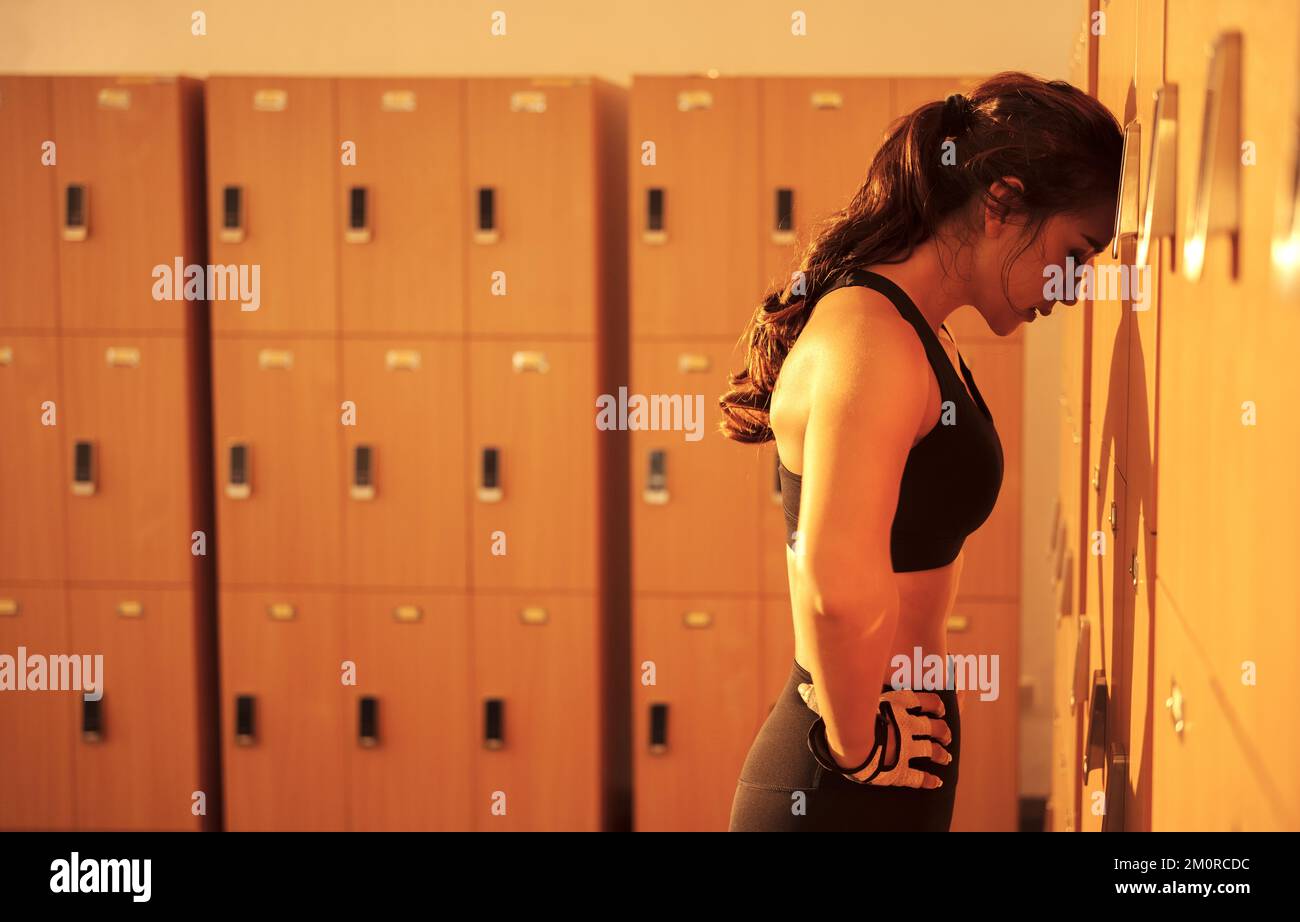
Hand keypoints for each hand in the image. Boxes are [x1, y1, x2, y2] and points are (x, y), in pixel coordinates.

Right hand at [799, 682, 952, 788]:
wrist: (850, 744)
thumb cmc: (841, 718)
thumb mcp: (836, 701)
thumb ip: (823, 697)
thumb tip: (802, 690)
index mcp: (896, 705)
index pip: (925, 701)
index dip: (936, 704)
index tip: (941, 707)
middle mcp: (908, 725)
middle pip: (934, 726)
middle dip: (943, 730)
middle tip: (946, 733)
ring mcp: (907, 748)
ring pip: (933, 750)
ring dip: (941, 753)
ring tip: (946, 756)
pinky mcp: (902, 772)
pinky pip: (921, 777)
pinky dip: (930, 780)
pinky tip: (936, 783)